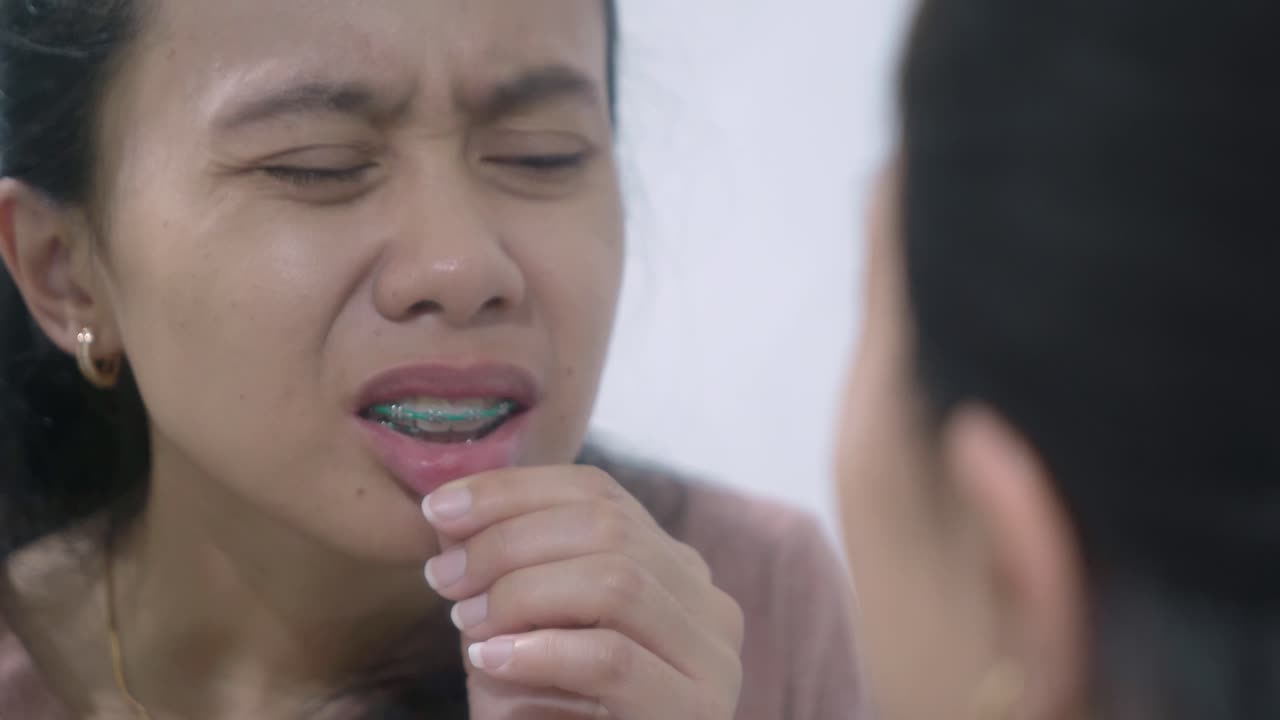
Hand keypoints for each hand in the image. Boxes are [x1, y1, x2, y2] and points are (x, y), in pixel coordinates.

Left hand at [421, 465, 744, 718]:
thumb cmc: (545, 714)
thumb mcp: (517, 630)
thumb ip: (501, 572)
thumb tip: (453, 509)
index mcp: (671, 569)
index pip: (599, 493)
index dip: (514, 492)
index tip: (438, 510)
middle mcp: (706, 601)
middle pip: (609, 526)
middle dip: (509, 541)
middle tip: (444, 578)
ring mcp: (712, 656)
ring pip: (617, 581)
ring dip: (522, 593)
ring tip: (467, 624)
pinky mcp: (696, 710)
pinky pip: (613, 659)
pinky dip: (542, 651)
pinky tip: (493, 659)